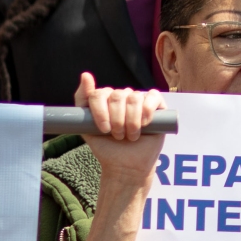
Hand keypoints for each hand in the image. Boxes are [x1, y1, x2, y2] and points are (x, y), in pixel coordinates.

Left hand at [73, 72, 165, 188]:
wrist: (126, 165)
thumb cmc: (107, 147)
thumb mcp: (87, 126)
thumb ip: (83, 100)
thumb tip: (86, 74)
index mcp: (106, 99)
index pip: (99, 93)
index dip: (101, 112)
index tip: (104, 129)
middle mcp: (123, 96)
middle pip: (117, 96)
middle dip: (117, 119)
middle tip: (118, 135)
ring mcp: (140, 100)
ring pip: (134, 98)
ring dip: (131, 121)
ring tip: (131, 135)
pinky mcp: (157, 105)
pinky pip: (152, 97)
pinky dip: (147, 111)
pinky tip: (145, 124)